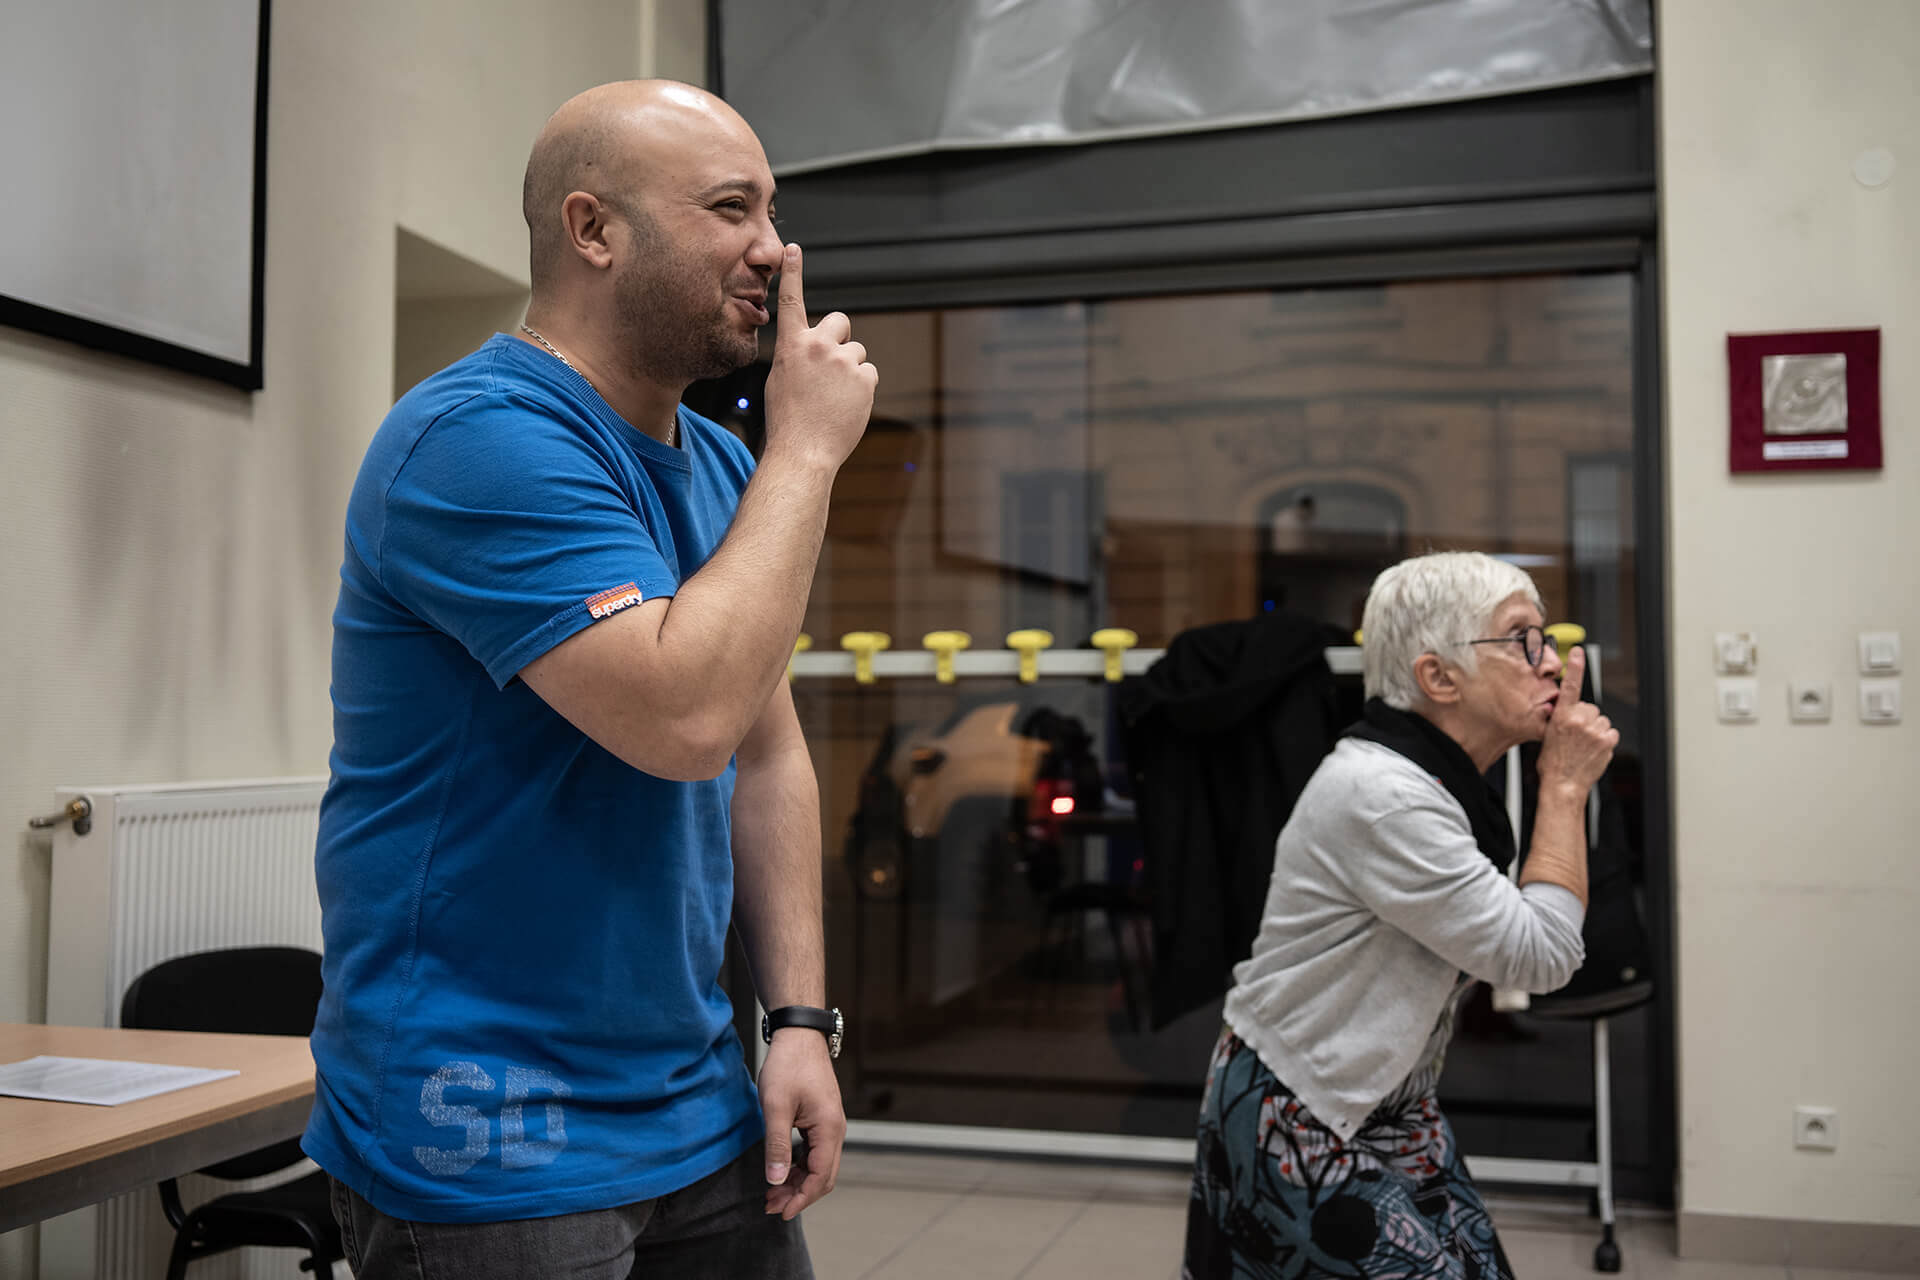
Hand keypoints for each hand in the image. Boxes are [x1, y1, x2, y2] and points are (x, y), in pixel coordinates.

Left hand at [759, 1027, 845, 1219]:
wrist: (800, 1034)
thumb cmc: (788, 1065)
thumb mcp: (775, 1106)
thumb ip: (777, 1145)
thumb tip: (776, 1180)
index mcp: (829, 1129)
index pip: (820, 1177)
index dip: (801, 1199)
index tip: (779, 1212)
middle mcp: (835, 1130)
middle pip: (823, 1176)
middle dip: (798, 1195)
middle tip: (770, 1206)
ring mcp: (830, 1125)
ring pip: (819, 1166)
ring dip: (797, 1182)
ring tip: (771, 1193)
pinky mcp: (822, 1119)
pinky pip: (815, 1152)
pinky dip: (799, 1166)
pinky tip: (781, 1170)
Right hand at [762, 244, 876, 470]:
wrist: (803, 451)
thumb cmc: (788, 419)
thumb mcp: (782, 379)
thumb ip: (799, 355)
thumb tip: (818, 349)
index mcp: (791, 346)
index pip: (791, 301)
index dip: (794, 273)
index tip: (793, 249)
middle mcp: (817, 346)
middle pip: (840, 321)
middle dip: (840, 338)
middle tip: (831, 366)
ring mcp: (843, 361)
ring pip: (856, 352)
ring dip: (850, 369)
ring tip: (834, 397)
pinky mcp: (865, 377)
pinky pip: (868, 373)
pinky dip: (861, 387)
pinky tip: (846, 406)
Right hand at [1537, 646, 1617, 794]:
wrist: (1563, 784)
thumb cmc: (1553, 763)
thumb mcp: (1548, 735)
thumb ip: (1561, 718)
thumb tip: (1570, 711)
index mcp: (1562, 716)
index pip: (1570, 686)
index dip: (1575, 667)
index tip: (1579, 652)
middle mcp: (1579, 720)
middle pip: (1591, 708)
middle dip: (1586, 718)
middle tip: (1576, 735)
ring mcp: (1595, 730)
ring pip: (1601, 721)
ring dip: (1596, 730)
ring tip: (1584, 745)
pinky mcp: (1607, 740)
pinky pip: (1610, 732)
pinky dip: (1605, 740)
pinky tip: (1594, 749)